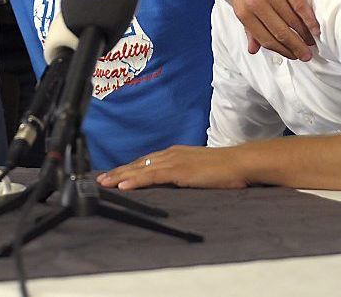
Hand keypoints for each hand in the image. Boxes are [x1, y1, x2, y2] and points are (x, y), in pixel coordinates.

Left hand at [96, 145, 249, 189]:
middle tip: (100, 180)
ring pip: (139, 169)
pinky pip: (151, 176)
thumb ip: (184, 174)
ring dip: (119, 176)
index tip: (114, 175)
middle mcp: (170, 154)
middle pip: (137, 164)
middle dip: (117, 172)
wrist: (240, 163)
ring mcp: (173, 161)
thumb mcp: (199, 170)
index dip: (128, 169)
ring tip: (104, 183)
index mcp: (174, 154)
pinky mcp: (178, 170)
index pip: (145, 162)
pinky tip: (123, 186)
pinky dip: (135, 181)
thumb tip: (176, 183)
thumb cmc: (225, 169)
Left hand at [219, 0, 317, 60]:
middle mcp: (255, 3)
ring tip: (313, 42)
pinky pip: (300, 4)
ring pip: (291, 20)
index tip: (293, 56)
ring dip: (305, 35)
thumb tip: (253, 50)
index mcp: (242, 10)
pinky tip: (316, 27)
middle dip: (296, 48)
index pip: (264, 39)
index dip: (281, 51)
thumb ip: (247, 25)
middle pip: (280, 33)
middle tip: (307, 55)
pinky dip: (309, 19)